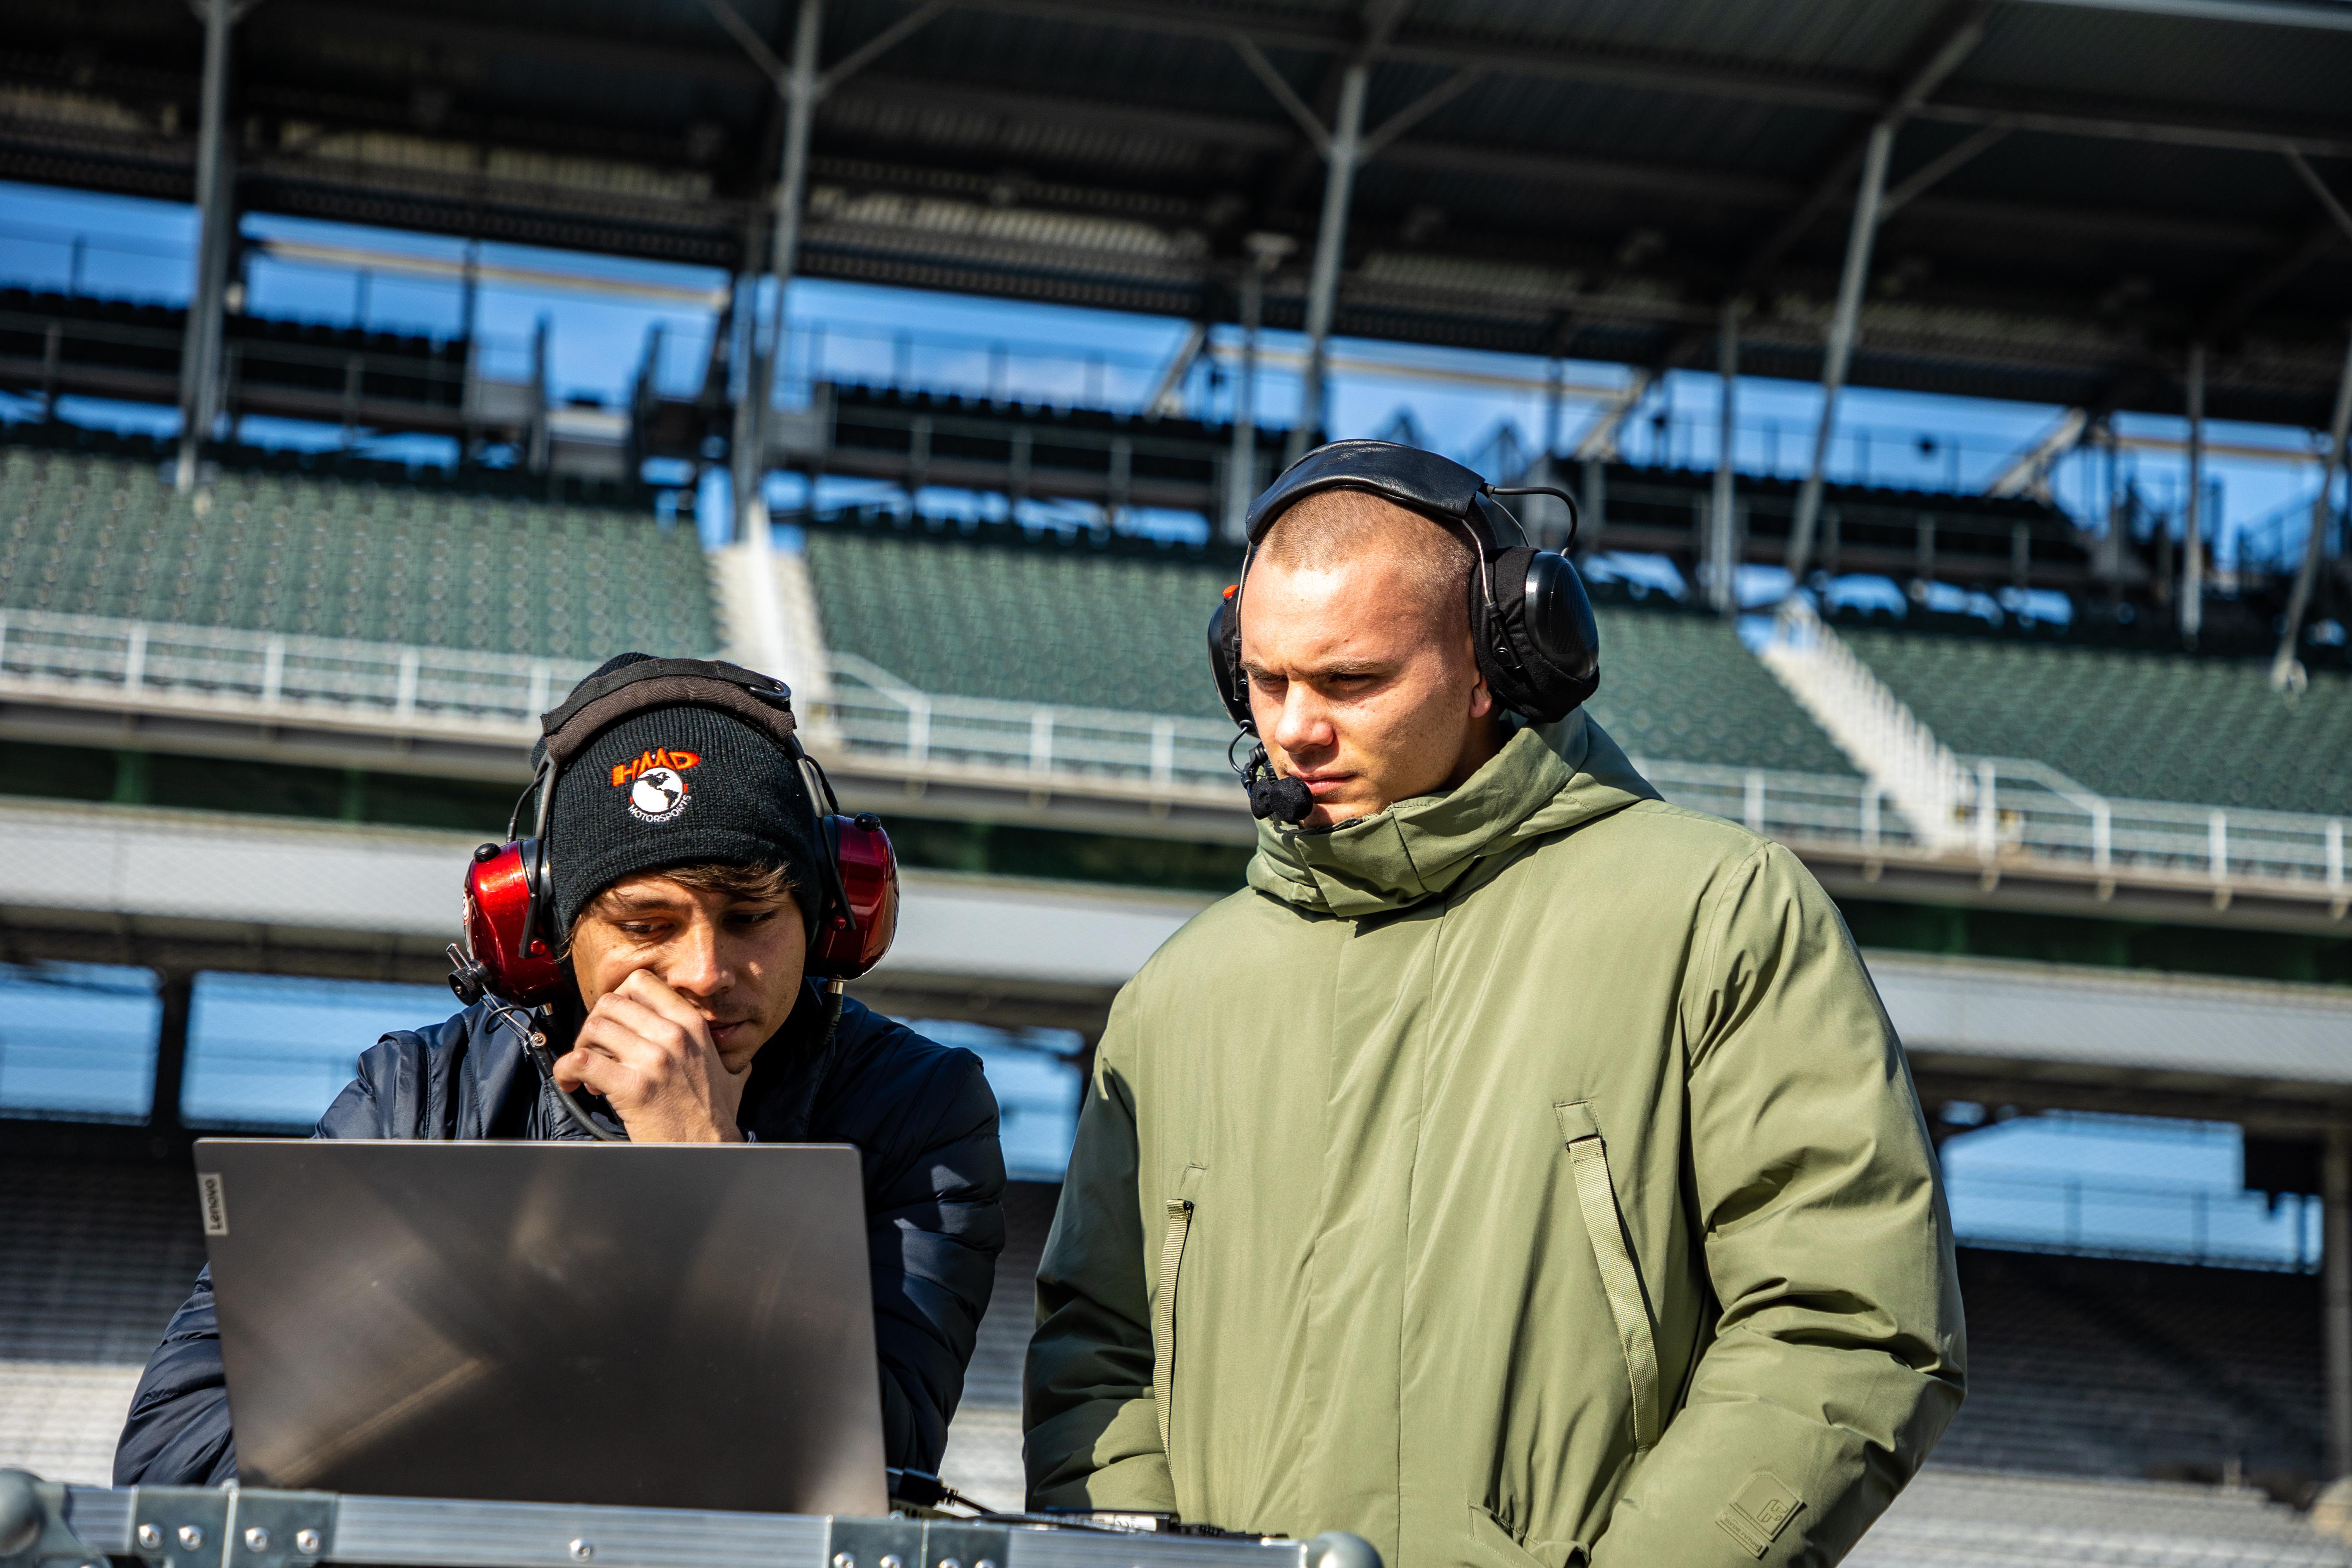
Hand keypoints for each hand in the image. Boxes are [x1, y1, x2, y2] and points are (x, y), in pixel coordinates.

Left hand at [553, 969, 749, 1141]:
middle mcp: (673, 1036)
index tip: (614, 1023)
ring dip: (581, 1048)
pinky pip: (581, 1061)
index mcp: (692, 1024)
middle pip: (610, 1003)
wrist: (710, 1151)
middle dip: (594, 1025)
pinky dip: (566, 1070)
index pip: (640, 982)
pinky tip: (572, 1084)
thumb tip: (727, 1047)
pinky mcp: (633, 1087)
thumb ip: (719, 1052)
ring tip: (587, 1073)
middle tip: (595, 1051)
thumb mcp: (728, 1071)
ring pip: (593, 1028)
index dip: (618, 1000)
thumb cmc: (714, 1117)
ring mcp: (654, 1060)